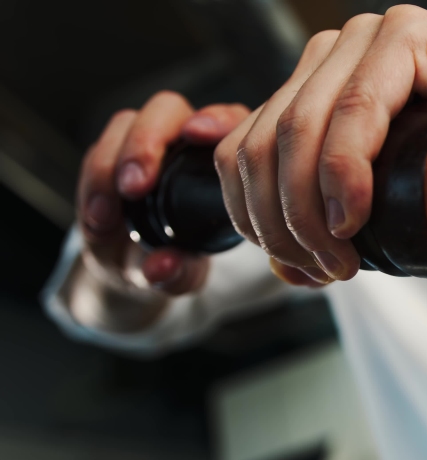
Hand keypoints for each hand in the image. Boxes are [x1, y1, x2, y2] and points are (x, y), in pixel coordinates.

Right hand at [78, 91, 249, 294]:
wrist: (131, 265)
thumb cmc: (175, 259)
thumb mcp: (181, 275)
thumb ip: (176, 273)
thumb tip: (162, 266)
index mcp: (221, 158)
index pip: (227, 120)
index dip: (217, 119)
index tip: (200, 135)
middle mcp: (184, 141)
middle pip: (168, 111)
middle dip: (147, 142)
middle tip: (135, 187)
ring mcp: (143, 144)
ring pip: (127, 124)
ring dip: (113, 164)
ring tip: (108, 213)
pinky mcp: (108, 155)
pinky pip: (96, 153)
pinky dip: (94, 182)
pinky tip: (98, 217)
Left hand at [214, 5, 426, 282]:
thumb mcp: (372, 201)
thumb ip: (319, 219)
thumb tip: (276, 266)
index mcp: (307, 85)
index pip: (241, 151)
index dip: (252, 218)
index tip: (294, 265)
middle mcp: (329, 53)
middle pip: (265, 145)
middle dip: (284, 224)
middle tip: (326, 269)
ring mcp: (367, 38)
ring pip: (299, 128)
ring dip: (308, 209)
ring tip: (342, 256)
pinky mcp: (408, 37)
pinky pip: (356, 110)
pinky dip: (343, 170)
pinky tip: (353, 214)